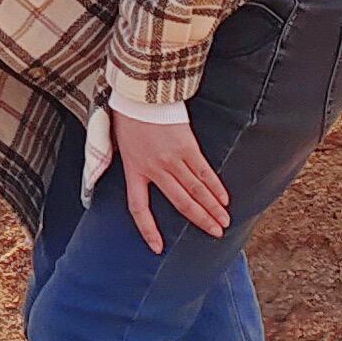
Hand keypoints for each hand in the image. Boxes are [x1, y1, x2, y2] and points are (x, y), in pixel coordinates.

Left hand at [104, 107, 226, 251]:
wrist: (140, 92)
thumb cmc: (128, 116)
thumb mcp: (117, 144)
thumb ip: (127, 164)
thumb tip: (129, 180)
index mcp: (133, 170)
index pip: (138, 208)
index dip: (148, 229)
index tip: (157, 247)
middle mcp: (154, 169)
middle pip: (180, 202)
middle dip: (200, 220)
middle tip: (215, 233)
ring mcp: (172, 158)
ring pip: (196, 190)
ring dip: (212, 208)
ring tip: (224, 221)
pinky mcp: (187, 146)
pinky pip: (204, 172)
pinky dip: (215, 187)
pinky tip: (224, 199)